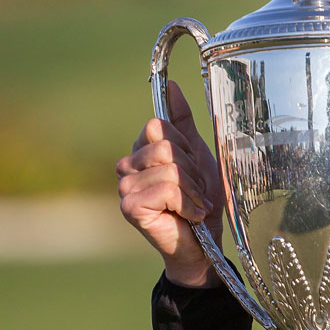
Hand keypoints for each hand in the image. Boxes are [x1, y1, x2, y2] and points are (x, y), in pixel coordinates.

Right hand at [117, 81, 223, 287]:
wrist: (205, 244)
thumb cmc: (202, 201)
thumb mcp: (199, 156)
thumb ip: (183, 124)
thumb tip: (171, 85)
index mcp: (141, 151)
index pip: (160, 126)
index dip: (185, 148)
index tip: (193, 169)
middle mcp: (126, 166)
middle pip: (165, 146)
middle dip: (192, 170)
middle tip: (195, 191)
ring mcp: (124, 187)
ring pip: (169, 168)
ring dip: (193, 189)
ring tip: (193, 205)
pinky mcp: (129, 207)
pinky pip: (167, 189)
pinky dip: (187, 203)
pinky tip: (188, 216)